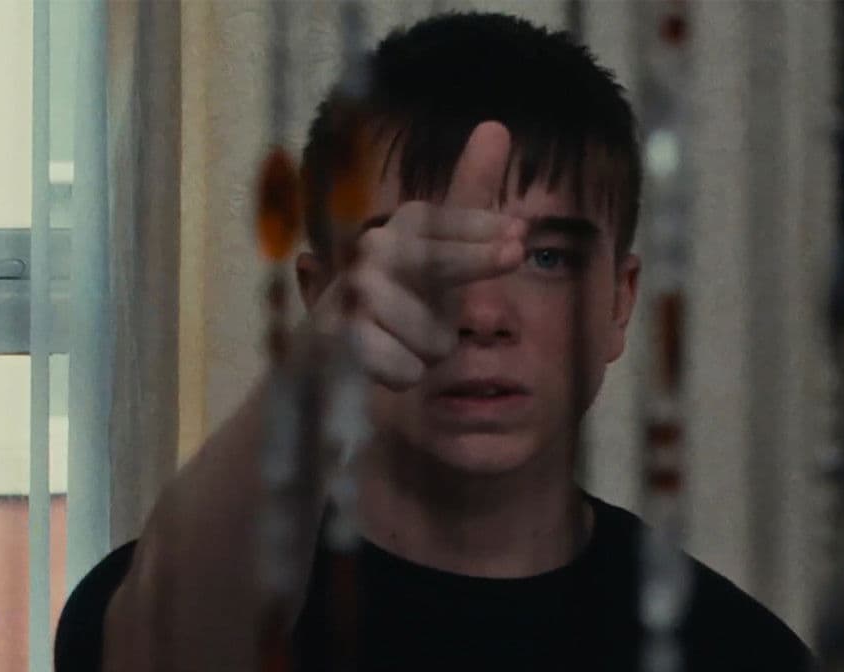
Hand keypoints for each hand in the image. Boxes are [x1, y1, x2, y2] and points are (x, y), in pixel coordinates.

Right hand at [314, 121, 525, 389]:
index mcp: (406, 225)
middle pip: (436, 261)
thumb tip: (496, 126)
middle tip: (514, 252)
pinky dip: (405, 374)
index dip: (483, 234)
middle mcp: (375, 249)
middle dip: (476, 260)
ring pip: (432, 337)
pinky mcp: (337, 340)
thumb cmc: (400, 296)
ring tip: (404, 338)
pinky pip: (404, 369)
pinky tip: (385, 361)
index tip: (518, 237)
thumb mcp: (440, 247)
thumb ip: (469, 195)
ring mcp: (355, 294)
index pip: (447, 223)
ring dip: (431, 348)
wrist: (325, 351)